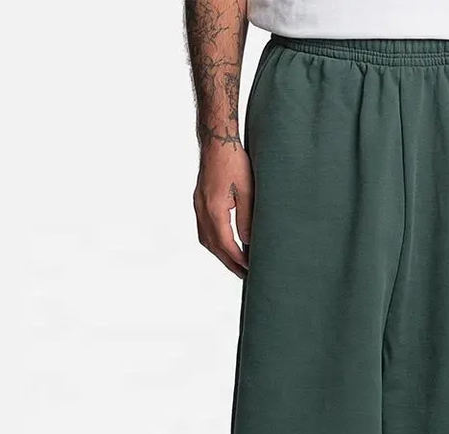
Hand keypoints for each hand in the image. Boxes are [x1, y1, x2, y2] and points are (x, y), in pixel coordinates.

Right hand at [193, 143, 251, 277]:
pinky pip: (204, 230)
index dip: (238, 259)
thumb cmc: (234, 162)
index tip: (250, 269)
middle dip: (229, 263)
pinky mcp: (200, 202)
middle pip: (214, 246)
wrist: (216, 141)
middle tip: (244, 275)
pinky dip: (215, 242)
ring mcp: (198, 206)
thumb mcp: (247, 191)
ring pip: (206, 240)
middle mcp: (202, 210)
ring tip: (236, 265)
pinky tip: (225, 246)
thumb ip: (247, 218)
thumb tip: (247, 242)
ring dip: (221, 255)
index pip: (225, 244)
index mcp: (214, 209)